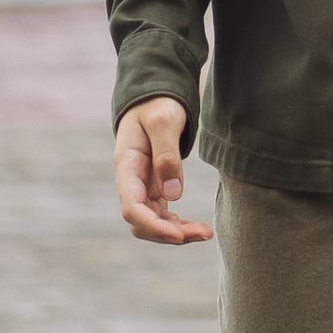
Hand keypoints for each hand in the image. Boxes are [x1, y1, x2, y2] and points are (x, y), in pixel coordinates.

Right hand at [115, 99, 210, 243]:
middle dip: (169, 233)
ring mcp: (141, 185)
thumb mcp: (164, 121)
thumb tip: (173, 195)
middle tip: (204, 234)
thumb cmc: (158, 104)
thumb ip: (167, 155)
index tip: (179, 235)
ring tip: (205, 233)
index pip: (132, 207)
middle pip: (141, 221)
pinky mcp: (153, 187)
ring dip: (176, 232)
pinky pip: (162, 214)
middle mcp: (130, 180)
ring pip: (152, 221)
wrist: (154, 97)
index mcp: (127, 165)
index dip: (153, 225)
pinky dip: (178, 224)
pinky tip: (196, 227)